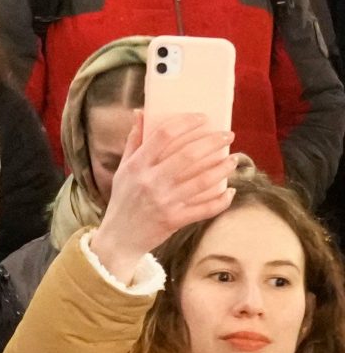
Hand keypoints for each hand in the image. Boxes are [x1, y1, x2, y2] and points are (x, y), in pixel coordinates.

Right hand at [88, 110, 236, 280]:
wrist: (118, 239)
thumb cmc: (123, 200)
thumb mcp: (123, 170)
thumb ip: (134, 142)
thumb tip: (141, 113)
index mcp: (137, 166)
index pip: (164, 135)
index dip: (186, 123)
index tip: (202, 118)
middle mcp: (151, 182)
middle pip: (189, 155)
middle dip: (213, 142)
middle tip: (227, 135)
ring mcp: (164, 202)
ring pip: (203, 180)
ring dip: (223, 168)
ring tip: (233, 159)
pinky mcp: (175, 220)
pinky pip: (205, 208)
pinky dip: (222, 200)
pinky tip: (230, 191)